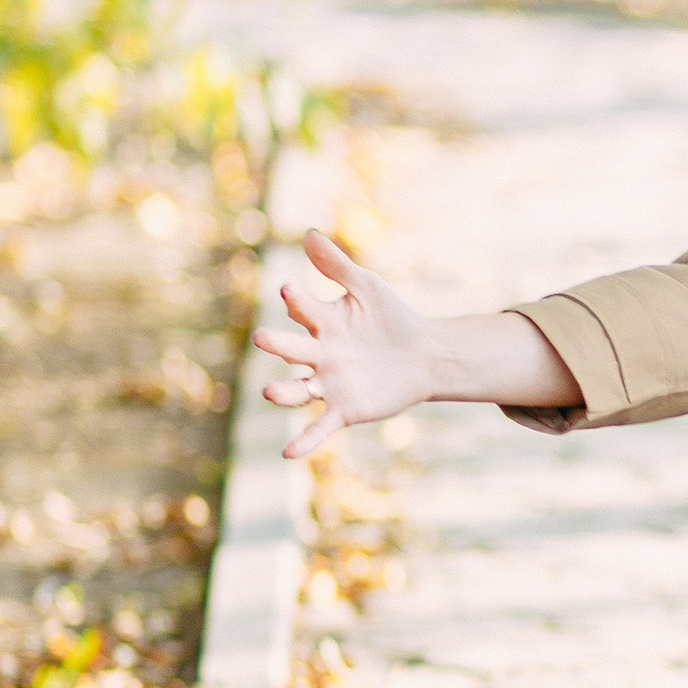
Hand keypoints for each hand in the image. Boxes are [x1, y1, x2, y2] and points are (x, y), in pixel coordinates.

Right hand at [255, 232, 432, 458]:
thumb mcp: (367, 289)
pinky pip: (320, 426)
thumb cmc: (392, 318)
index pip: (304, 311)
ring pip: (299, 390)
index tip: (289, 289)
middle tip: (263, 338)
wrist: (424, 356)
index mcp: (322, 323)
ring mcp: (329, 383)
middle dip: (279, 344)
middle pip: (293, 350)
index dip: (297, 301)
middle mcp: (319, 355)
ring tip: (269, 393)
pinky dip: (304, 440)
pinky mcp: (344, 409)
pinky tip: (287, 453)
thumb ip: (337, 267)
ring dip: (284, 393)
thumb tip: (308, 233)